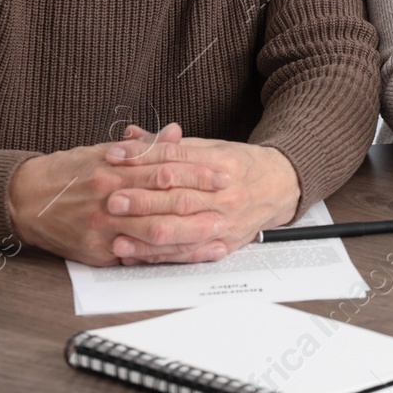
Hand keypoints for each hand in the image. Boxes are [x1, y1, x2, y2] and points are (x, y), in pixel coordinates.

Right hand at [7, 123, 232, 265]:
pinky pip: (137, 255)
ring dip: (191, 234)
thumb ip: (144, 147)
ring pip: (155, 231)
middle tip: (230, 205)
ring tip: (218, 234)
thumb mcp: (104, 151)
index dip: (198, 172)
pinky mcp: (97, 250)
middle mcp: (110, 195)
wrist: (23, 199)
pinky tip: (186, 256)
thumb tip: (176, 131)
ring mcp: (104, 226)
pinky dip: (164, 257)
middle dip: (202, 203)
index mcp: (115, 167)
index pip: (166, 167)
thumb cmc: (68, 173)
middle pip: (165, 200)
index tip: (224, 174)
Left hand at [102, 128, 300, 261]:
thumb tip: (131, 136)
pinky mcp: (226, 244)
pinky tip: (137, 257)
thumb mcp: (210, 147)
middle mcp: (227, 195)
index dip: (144, 159)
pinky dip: (161, 257)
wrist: (280, 186)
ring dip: (148, 238)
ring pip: (184, 233)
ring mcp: (227, 222)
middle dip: (143, 201)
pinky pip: (190, 254)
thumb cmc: (241, 166)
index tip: (115, 159)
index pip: (178, 160)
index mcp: (223, 163)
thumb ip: (169, 146)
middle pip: (180, 199)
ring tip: (118, 239)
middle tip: (112, 201)